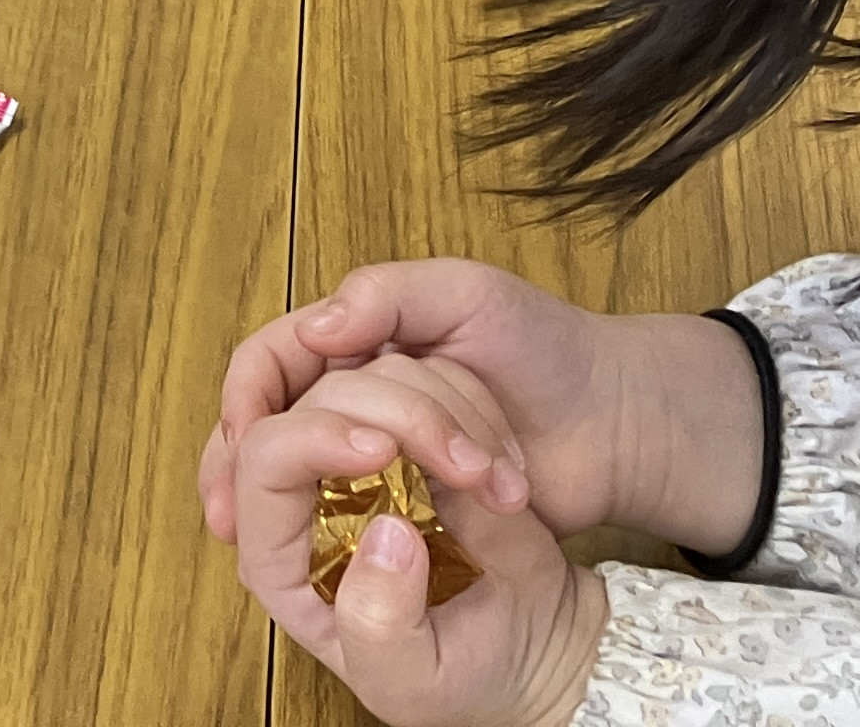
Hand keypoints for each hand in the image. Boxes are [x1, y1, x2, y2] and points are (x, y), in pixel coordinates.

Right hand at [208, 264, 765, 558]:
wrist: (618, 426)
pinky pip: (355, 527)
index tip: (243, 437)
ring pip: (309, 482)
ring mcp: (380, 462)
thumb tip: (316, 330)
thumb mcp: (470, 295)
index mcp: (353, 337)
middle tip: (248, 514)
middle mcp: (352, 398)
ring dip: (322, 500)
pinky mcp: (412, 513)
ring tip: (334, 526)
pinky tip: (341, 565)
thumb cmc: (546, 346)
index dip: (241, 399)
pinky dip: (343, 542)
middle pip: (272, 427)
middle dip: (264, 464)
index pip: (266, 362)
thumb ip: (389, 295)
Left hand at [213, 352, 607, 726]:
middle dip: (393, 413)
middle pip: (315, 396)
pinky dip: (474, 409)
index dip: (311, 437)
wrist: (535, 648)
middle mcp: (310, 489)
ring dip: (444, 414)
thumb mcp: (409, 680)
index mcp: (281, 555)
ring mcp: (368, 450)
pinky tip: (501, 471)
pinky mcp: (422, 429)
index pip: (260, 461)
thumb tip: (384, 533)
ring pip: (375, 373)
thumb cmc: (460, 676)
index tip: (382, 447)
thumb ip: (378, 624)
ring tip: (493, 481)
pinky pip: (434, 376)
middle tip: (463, 464)